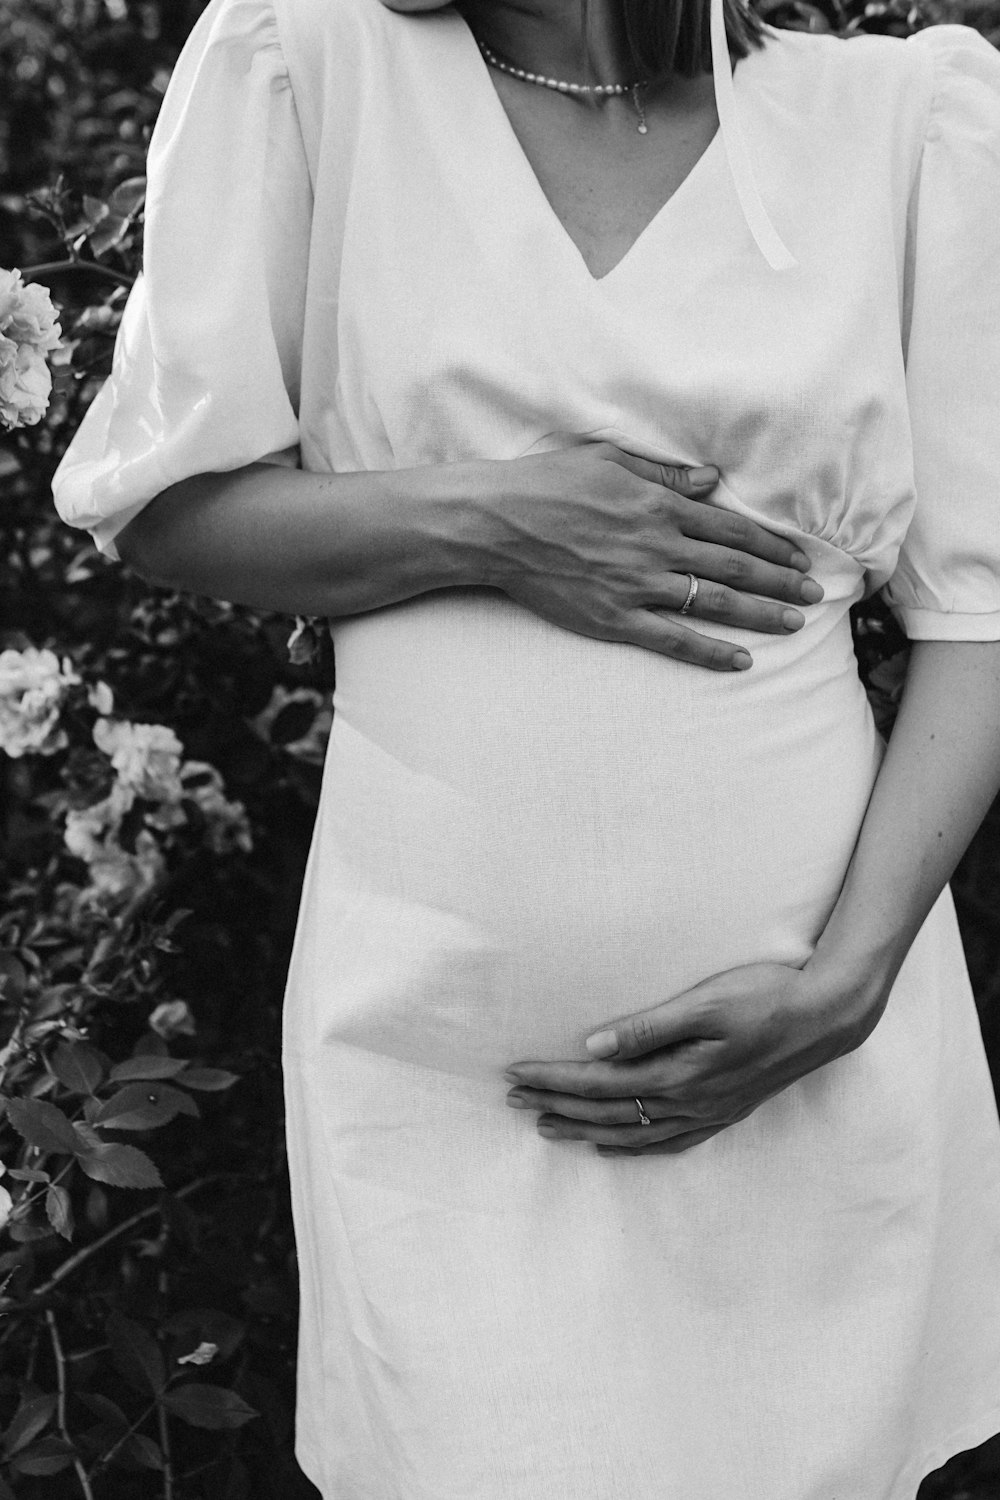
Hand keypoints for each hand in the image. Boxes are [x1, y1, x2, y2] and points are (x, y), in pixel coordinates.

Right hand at [474, 443, 823, 672]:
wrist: (496, 526)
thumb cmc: (546, 485)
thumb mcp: (607, 461)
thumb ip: (664, 474)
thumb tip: (711, 482)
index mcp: (658, 505)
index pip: (730, 529)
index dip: (770, 546)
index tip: (797, 559)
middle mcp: (657, 546)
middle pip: (734, 568)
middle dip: (780, 583)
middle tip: (815, 596)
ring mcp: (637, 586)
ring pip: (713, 604)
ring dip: (760, 616)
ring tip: (794, 625)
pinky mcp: (615, 618)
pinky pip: (672, 639)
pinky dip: (709, 651)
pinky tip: (740, 661)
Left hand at [503, 962, 885, 1154]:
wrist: (826, 1018)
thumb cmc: (766, 997)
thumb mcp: (706, 1002)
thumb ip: (649, 1026)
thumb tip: (593, 1046)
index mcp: (679, 1075)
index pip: (598, 1084)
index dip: (552, 1079)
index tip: (514, 1074)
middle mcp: (689, 1104)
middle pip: (607, 1113)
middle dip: (556, 1106)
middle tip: (512, 1100)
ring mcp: (707, 1114)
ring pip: (632, 1134)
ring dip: (584, 1130)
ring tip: (545, 1127)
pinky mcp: (723, 1113)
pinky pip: (666, 1143)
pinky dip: (631, 1148)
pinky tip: (611, 1146)